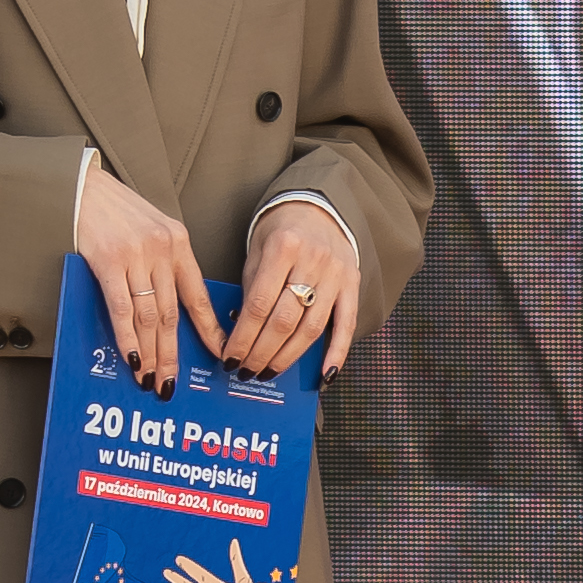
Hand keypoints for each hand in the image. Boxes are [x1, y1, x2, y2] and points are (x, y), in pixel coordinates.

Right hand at [74, 168, 224, 391]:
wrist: (80, 184)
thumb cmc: (113, 208)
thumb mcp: (150, 228)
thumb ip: (162, 261)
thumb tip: (165, 306)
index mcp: (178, 243)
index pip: (198, 295)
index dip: (209, 329)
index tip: (219, 354)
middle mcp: (162, 249)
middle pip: (172, 313)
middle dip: (173, 353)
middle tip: (173, 382)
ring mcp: (136, 255)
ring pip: (150, 316)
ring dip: (151, 353)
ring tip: (152, 378)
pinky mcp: (108, 261)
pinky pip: (122, 309)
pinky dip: (128, 338)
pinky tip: (133, 359)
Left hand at [222, 197, 360, 378]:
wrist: (317, 207)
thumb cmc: (282, 231)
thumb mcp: (258, 251)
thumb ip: (252, 288)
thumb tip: (242, 332)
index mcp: (283, 248)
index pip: (258, 305)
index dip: (243, 337)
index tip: (231, 357)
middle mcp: (312, 262)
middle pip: (284, 321)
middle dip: (262, 352)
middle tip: (247, 371)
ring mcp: (335, 275)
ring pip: (312, 329)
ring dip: (288, 357)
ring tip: (269, 372)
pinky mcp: (352, 285)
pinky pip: (346, 324)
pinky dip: (337, 352)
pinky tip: (325, 374)